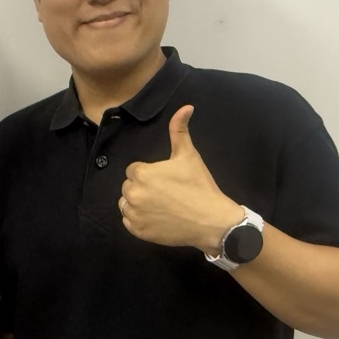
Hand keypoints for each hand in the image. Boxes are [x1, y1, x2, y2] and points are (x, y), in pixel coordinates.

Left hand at [120, 105, 241, 250]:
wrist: (211, 221)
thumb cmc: (199, 186)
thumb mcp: (188, 155)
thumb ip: (180, 130)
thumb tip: (186, 106)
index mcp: (141, 174)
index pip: (134, 170)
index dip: (150, 173)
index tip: (166, 180)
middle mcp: (133, 194)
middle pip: (129, 186)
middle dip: (142, 187)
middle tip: (165, 192)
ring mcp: (134, 215)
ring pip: (126, 203)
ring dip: (138, 203)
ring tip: (161, 204)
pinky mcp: (138, 231)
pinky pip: (128, 221)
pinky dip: (138, 220)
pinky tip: (157, 217)